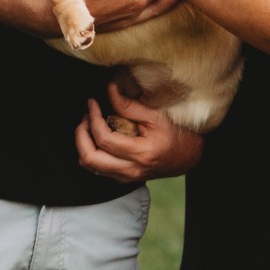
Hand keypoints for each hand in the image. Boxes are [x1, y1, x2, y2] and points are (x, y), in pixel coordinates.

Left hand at [75, 81, 204, 180]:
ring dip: (83, 144)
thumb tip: (110, 90)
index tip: (93, 103)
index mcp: (140, 153)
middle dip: (81, 135)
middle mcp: (130, 169)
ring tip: (90, 125)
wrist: (188, 158)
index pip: (104, 139)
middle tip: (86, 117)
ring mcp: (126, 177)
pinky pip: (97, 168)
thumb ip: (130, 106)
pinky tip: (99, 137)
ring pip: (90, 166)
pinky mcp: (123, 178)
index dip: (93, 118)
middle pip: (89, 158)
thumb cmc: (176, 136)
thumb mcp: (156, 116)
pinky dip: (92, 152)